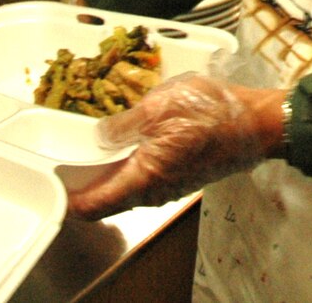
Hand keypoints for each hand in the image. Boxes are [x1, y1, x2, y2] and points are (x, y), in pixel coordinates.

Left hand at [65, 74, 284, 219]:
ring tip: (92, 142)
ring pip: (126, 187)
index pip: (92, 206)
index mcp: (143, 179)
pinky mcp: (181, 175)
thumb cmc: (214, 113)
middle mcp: (154, 191)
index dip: (67, 196)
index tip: (52, 178)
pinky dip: (128, 164)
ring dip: (107, 170)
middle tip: (66, 153)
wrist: (259, 123)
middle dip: (83, 180)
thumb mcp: (159, 106)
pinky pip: (145, 177)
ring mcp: (169, 186)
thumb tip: (98, 136)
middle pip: (106, 198)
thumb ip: (122, 124)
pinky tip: (126, 140)